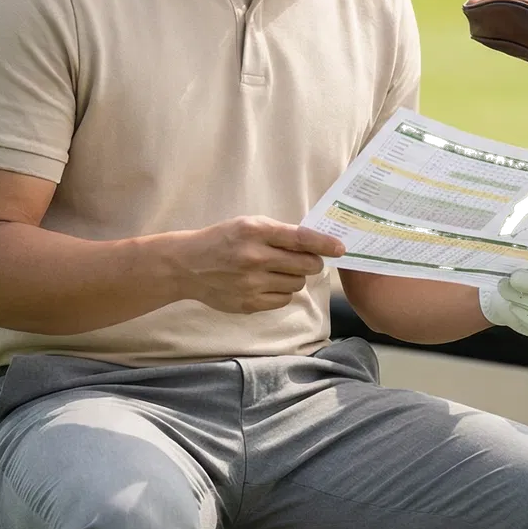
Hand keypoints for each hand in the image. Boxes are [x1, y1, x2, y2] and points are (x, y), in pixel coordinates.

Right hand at [166, 215, 346, 314]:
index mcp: (256, 232)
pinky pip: (282, 300)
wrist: (187, 266)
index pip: (301, 238)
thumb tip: (315, 243)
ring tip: (278, 271)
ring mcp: (252, 283)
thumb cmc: (222, 240)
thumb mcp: (247, 225)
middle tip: (308, 261)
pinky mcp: (249, 303)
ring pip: (296, 284)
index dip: (325, 244)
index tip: (340, 248)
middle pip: (306, 265)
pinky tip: (267, 284)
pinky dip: (281, 292)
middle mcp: (255, 257)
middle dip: (312, 263)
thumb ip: (279, 233)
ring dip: (294, 278)